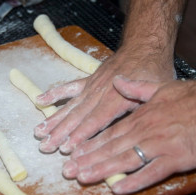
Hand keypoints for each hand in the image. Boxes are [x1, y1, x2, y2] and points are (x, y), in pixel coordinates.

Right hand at [34, 52, 174, 153]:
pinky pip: (69, 87)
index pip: (95, 121)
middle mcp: (101, 94)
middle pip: (77, 117)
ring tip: (38, 132)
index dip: (80, 135)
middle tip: (45, 147)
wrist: (145, 46)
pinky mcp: (88, 80)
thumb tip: (132, 132)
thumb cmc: (155, 72)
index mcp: (118, 100)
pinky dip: (54, 93)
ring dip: (54, 120)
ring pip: (70, 106)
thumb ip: (141, 111)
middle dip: (60, 133)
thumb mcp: (156, 93)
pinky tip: (40, 100)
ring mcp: (92, 86)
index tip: (66, 148)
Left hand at [62, 76, 195, 194]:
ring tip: (83, 177)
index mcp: (141, 115)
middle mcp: (145, 130)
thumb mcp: (161, 87)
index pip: (110, 131)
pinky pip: (151, 172)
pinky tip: (118, 188)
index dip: (91, 142)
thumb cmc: (194, 96)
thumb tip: (117, 81)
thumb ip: (136, 88)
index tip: (74, 150)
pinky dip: (134, 181)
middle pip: (111, 146)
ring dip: (102, 169)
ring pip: (124, 159)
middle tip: (69, 169)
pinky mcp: (176, 158)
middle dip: (88, 158)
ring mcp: (158, 145)